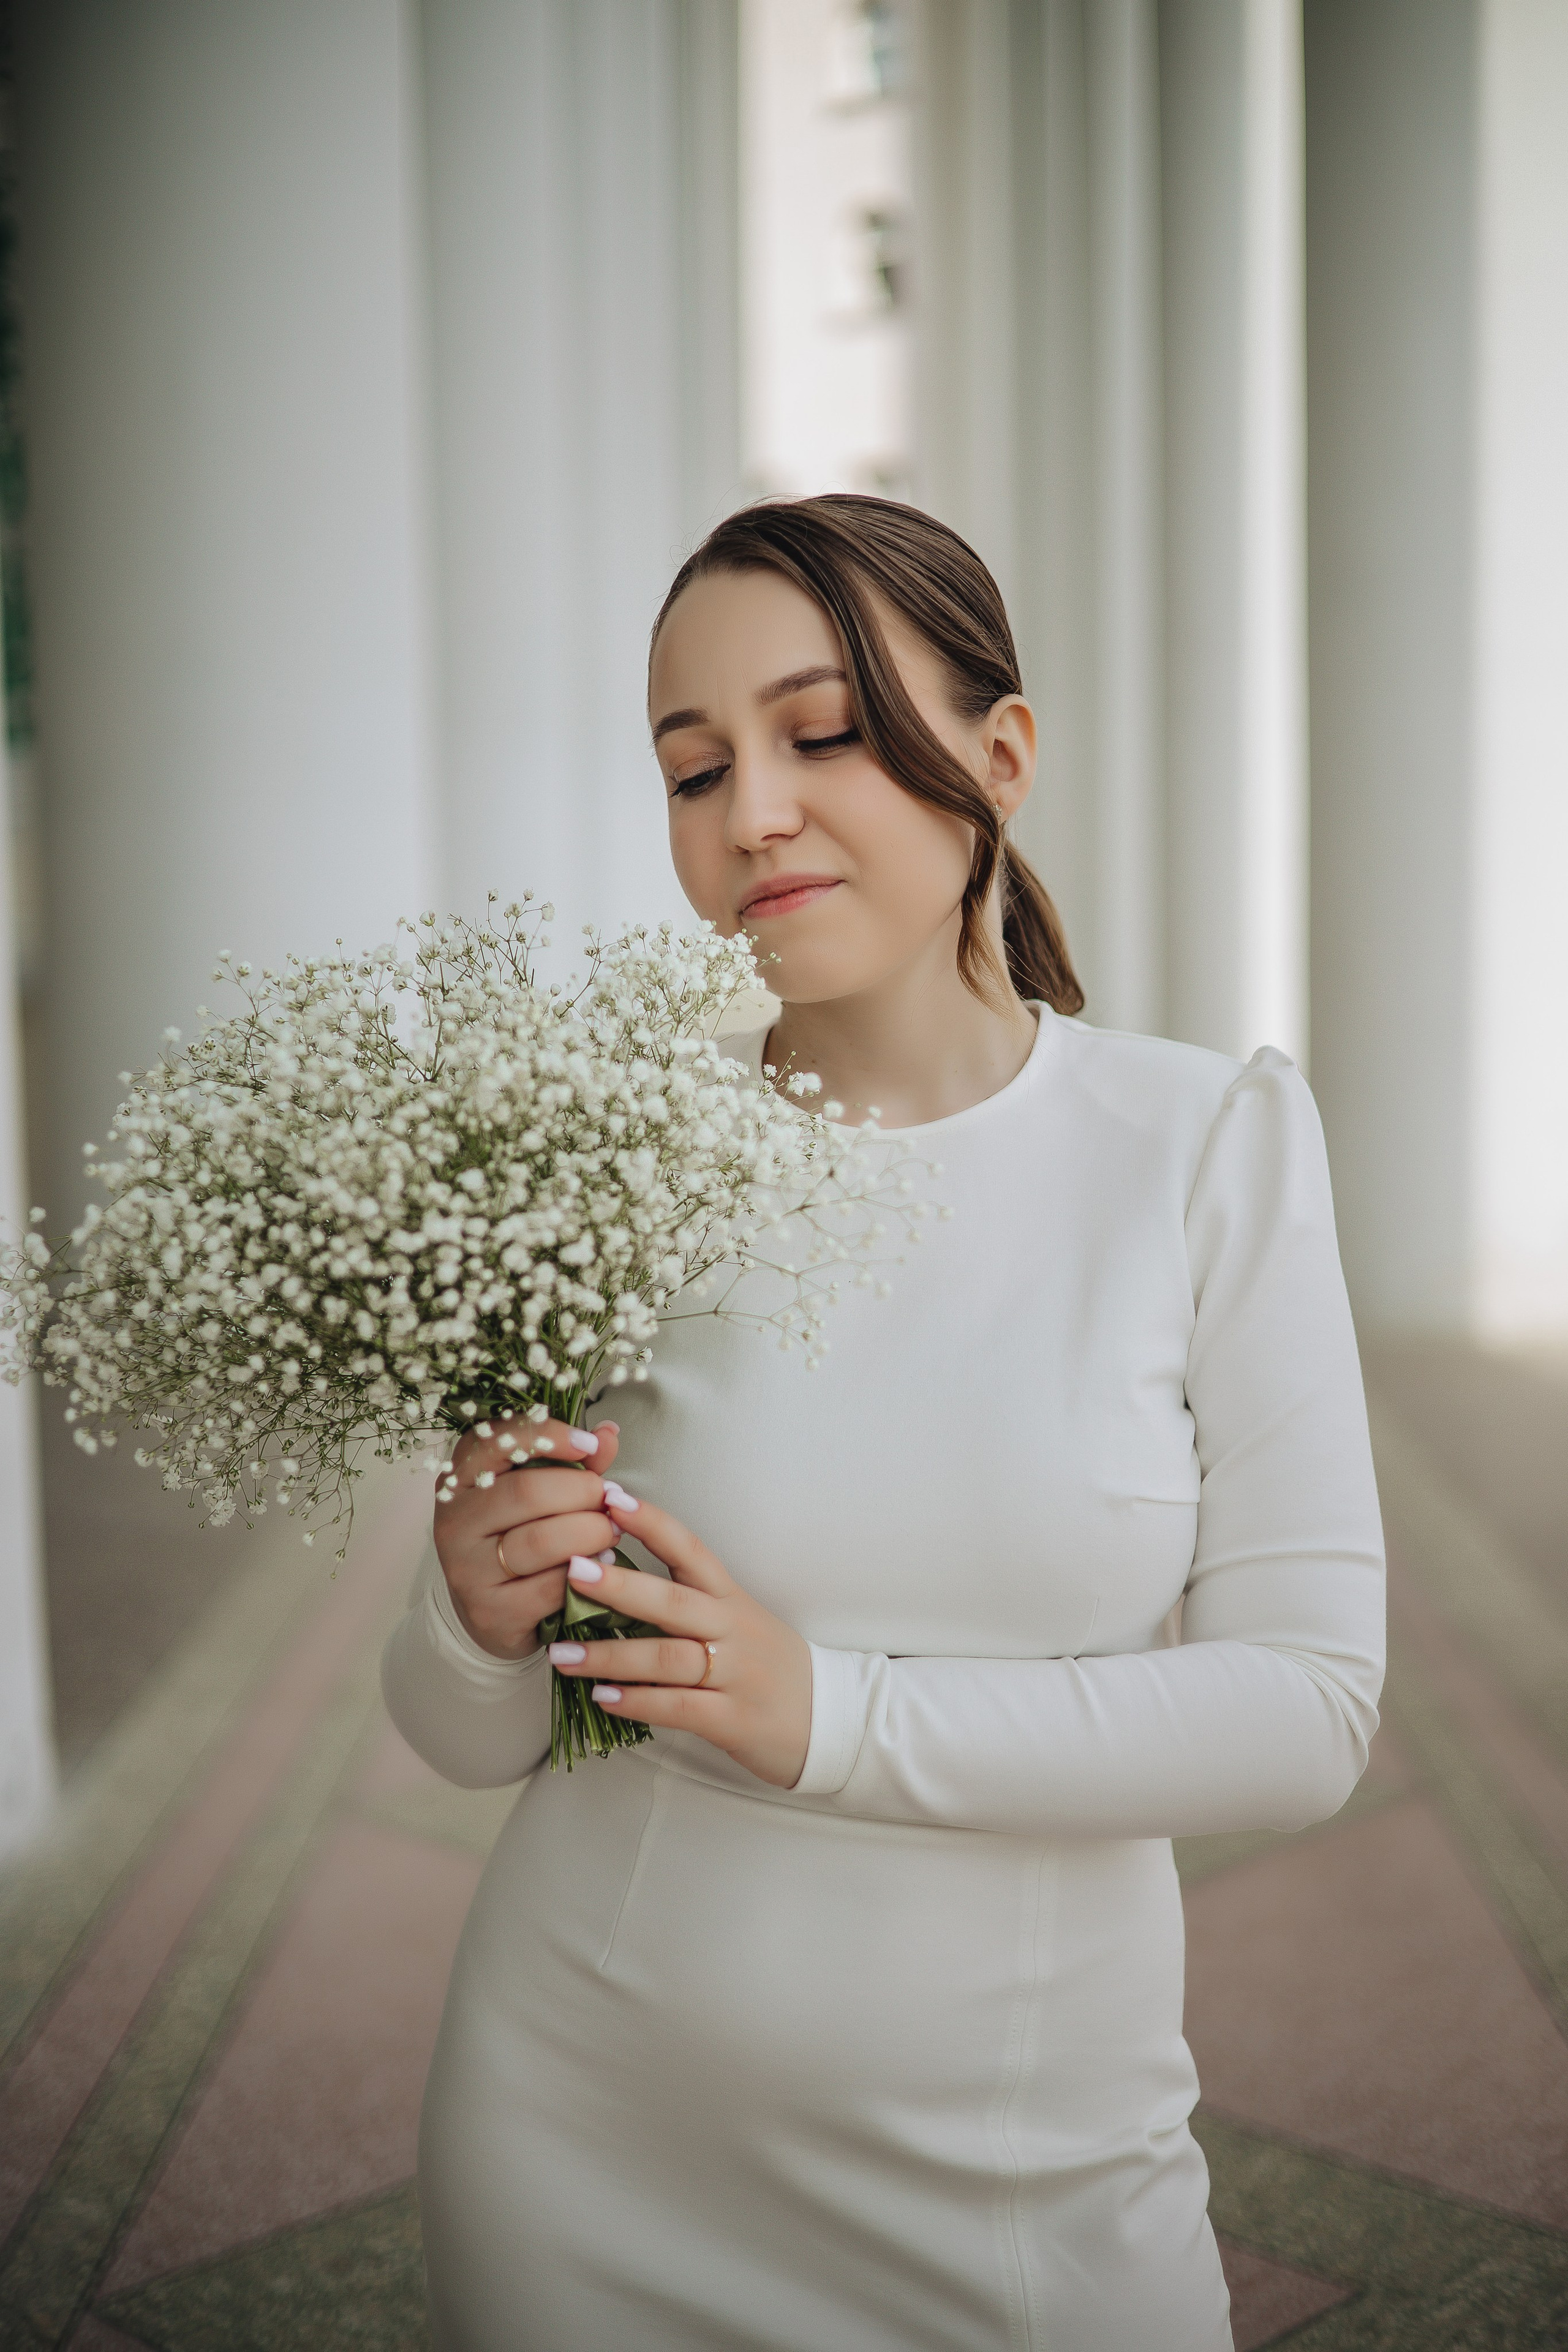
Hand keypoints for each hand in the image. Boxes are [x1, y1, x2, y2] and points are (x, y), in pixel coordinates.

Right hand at [433, 1413, 622, 1660]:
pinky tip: (600, 1565)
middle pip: (527, 1492)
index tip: (589, 1444)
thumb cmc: (519, 1537)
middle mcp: (454, 1521)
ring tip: (610, 1530)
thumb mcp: (538, 1492)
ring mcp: (466, 1570)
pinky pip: (550, 1586)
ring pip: (541, 1541)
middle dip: (582, 1491)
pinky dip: (585, 1572)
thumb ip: (573, 1462)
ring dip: (591, 1532)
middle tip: (609, 1499)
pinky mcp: (490, 1611)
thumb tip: (609, 1433)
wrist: (493, 1611)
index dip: (549, 1436)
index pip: (497, 1441)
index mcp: (459, 1478)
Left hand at [546, 1484, 812, 1789]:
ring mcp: (735, 1674)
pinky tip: (603, 1699)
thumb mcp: (737, 1618)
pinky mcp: (732, 1719)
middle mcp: (732, 1629)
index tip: (611, 1498)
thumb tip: (612, 1573)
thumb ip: (687, 1597)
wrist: (828, 1718)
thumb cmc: (767, 1663)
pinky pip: (679, 1707)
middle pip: (672, 1601)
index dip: (652, 1523)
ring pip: (667, 1658)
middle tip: (570, 1569)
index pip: (691, 1549)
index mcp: (730, 1597)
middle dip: (619, 1585)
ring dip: (610, 1655)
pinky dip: (638, 1703)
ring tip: (562, 1651)